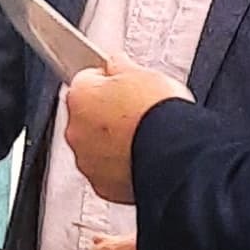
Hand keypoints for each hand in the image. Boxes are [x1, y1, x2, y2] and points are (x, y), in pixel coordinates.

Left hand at [62, 58, 191, 204]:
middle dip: (108, 115)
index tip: (124, 85)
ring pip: (96, 148)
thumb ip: (121, 66)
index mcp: (80, 96)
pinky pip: (109, 172)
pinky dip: (121, 166)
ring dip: (113, 142)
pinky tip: (142, 156)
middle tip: (137, 112)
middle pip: (87, 117)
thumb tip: (116, 63)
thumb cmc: (157, 113)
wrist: (173, 154)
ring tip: (143, 136)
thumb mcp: (143, 73)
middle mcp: (76, 131)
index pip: (86, 80)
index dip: (109, 81)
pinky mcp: (102, 186)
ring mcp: (87, 161)